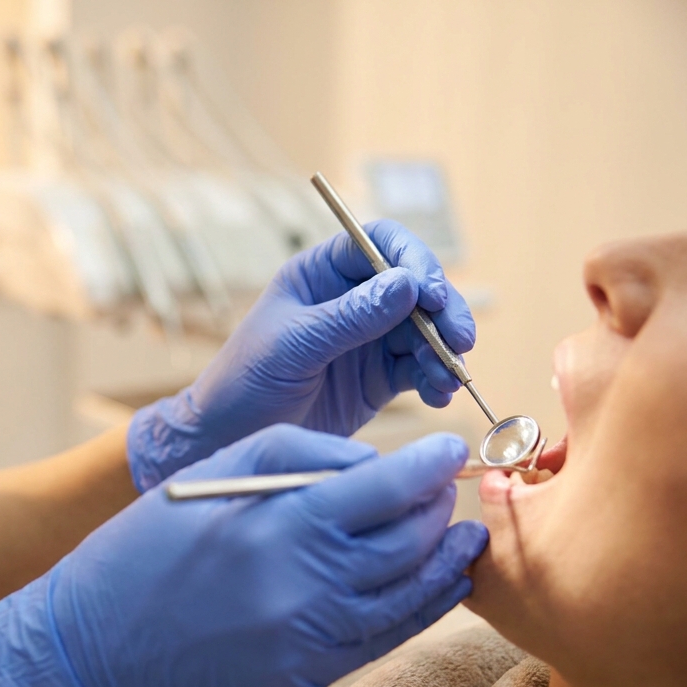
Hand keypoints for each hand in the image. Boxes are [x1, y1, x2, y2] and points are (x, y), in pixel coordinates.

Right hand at [0, 424, 487, 686]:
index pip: (389, 487)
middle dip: (438, 508)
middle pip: (410, 540)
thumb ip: (299, 456)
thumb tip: (373, 463)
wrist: (95, 641)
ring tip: (462, 537)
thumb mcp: (212, 473)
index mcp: (281, 522)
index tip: (449, 448)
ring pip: (411, 594)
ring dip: (445, 560)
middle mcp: (307, 582)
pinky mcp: (307, 675)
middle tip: (443, 489)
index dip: (431, 465)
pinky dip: (421, 608)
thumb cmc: (145, 544)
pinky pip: (386, 638)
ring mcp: (312, 637)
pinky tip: (434, 585)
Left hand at [127, 220, 475, 490]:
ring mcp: (368, 339)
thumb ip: (349, 318)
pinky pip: (421, 369)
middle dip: (443, 310)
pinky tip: (439, 395)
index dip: (414, 261)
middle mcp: (350, 300)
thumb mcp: (292, 347)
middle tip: (459, 340)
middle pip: (416, 287)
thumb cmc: (243, 383)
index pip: (381, 244)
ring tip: (449, 377)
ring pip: (426, 329)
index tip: (431, 295)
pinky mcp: (379, 379)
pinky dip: (437, 379)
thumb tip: (407, 284)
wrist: (227, 441)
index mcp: (321, 275)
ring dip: (446, 349)